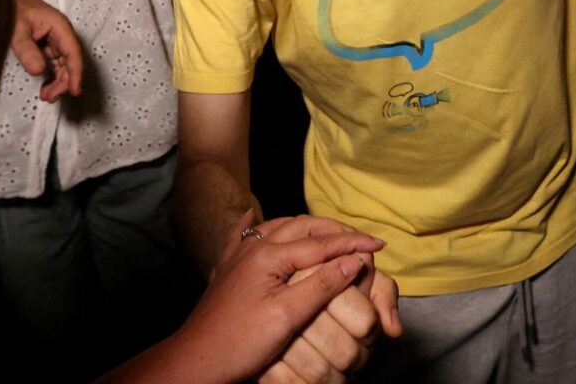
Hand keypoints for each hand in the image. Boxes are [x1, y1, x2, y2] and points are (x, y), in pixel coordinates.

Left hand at [10, 0, 82, 100]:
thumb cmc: (11, 6)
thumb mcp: (16, 29)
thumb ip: (27, 50)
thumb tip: (39, 71)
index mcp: (59, 26)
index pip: (73, 53)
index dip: (76, 73)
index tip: (74, 91)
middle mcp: (60, 33)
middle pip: (70, 61)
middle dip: (64, 81)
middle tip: (49, 97)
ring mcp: (53, 38)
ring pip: (62, 64)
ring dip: (58, 81)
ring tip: (45, 95)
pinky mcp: (44, 43)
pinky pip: (53, 62)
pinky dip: (51, 75)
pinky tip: (44, 86)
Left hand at [166, 211, 386, 383]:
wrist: (194, 361)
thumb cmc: (240, 342)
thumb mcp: (286, 316)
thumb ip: (321, 285)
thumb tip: (355, 262)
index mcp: (270, 256)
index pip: (323, 244)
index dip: (354, 243)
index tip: (381, 244)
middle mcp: (254, 248)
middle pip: (303, 227)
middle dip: (335, 230)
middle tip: (362, 238)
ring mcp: (238, 257)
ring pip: (277, 228)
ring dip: (306, 227)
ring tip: (327, 232)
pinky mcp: (227, 271)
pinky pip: (242, 237)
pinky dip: (252, 224)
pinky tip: (249, 216)